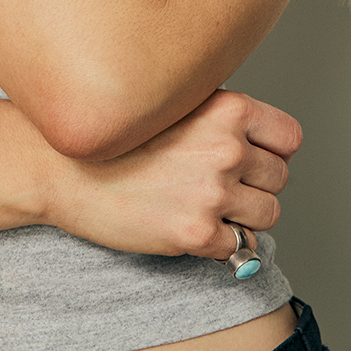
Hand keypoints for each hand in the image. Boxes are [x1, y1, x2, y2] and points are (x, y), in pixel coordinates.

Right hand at [44, 90, 300, 258]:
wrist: (62, 167)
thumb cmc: (114, 135)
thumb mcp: (173, 101)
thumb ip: (218, 113)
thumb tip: (257, 136)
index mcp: (226, 108)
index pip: (289, 138)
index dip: (272, 150)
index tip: (252, 156)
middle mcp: (225, 148)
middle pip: (280, 178)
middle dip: (254, 184)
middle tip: (219, 184)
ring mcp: (212, 193)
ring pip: (267, 215)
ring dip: (244, 216)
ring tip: (207, 206)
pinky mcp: (196, 234)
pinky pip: (238, 248)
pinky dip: (220, 243)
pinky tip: (190, 226)